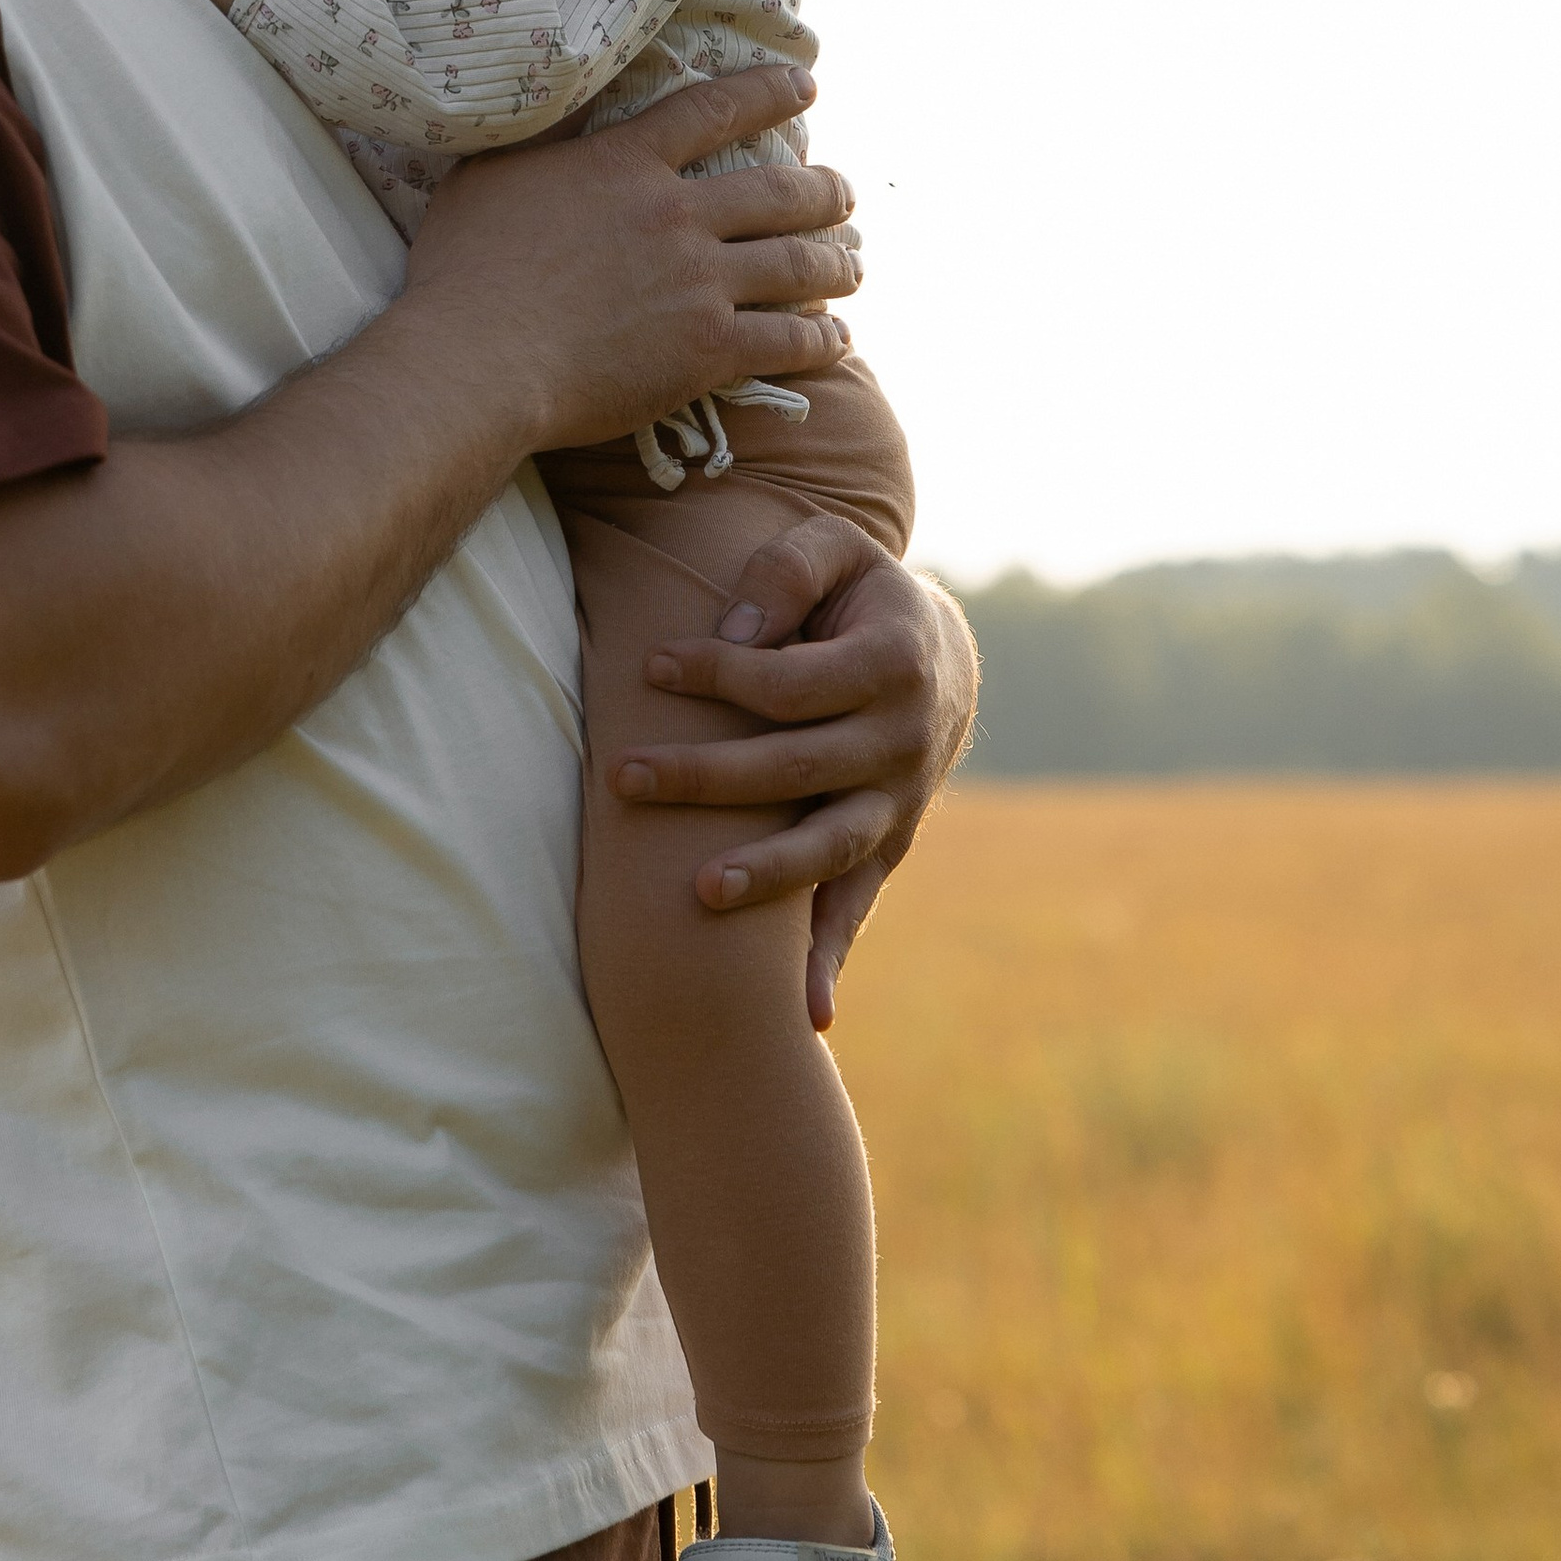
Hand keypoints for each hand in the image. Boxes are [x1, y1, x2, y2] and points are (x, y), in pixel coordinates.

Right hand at [406, 69, 861, 456]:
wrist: (476, 359)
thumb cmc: (464, 269)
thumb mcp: (489, 173)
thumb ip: (540, 140)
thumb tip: (558, 103)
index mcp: (626, 164)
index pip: (714, 110)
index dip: (768, 92)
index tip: (806, 86)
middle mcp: (677, 215)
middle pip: (779, 191)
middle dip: (824, 191)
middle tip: (844, 193)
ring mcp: (699, 284)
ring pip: (798, 263)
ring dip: (838, 263)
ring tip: (854, 265)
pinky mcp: (707, 351)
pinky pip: (788, 340)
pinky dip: (824, 340)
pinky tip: (839, 341)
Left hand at [607, 515, 978, 1025]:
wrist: (938, 656)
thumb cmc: (859, 594)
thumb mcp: (834, 549)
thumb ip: (786, 569)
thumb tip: (737, 630)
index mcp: (894, 664)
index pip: (792, 683)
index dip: (719, 674)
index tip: (650, 665)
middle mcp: (904, 742)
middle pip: (798, 768)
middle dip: (706, 776)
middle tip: (623, 776)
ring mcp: (901, 802)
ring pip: (831, 848)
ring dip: (767, 876)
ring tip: (698, 895)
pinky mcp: (890, 845)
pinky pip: (858, 905)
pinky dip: (833, 957)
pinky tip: (806, 1012)